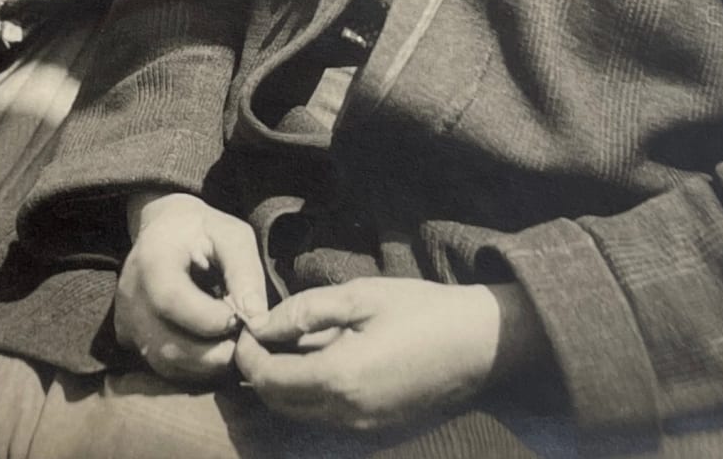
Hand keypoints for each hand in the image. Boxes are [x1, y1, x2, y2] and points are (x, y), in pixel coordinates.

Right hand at [113, 192, 267, 383]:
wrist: (164, 229)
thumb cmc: (203, 231)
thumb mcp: (231, 236)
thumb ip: (245, 272)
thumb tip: (256, 319)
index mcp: (152, 259)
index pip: (172, 301)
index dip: (210, 319)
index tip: (240, 319)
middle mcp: (130, 294)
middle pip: (167, 345)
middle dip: (214, 353)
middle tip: (242, 340)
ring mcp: (125, 320)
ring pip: (165, 364)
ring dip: (206, 365)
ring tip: (229, 344)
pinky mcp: (129, 338)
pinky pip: (161, 367)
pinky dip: (192, 368)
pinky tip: (212, 348)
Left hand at [235, 278, 543, 431]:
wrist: (479, 343)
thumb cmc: (421, 310)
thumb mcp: (361, 296)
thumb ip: (307, 310)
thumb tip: (263, 323)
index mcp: (339, 378)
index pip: (270, 378)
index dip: (248, 356)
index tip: (242, 330)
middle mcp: (346, 413)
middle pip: (280, 402)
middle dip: (258, 373)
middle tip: (255, 337)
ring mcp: (362, 425)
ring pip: (300, 413)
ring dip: (281, 385)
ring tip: (280, 346)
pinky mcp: (376, 426)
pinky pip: (325, 416)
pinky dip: (307, 393)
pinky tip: (313, 360)